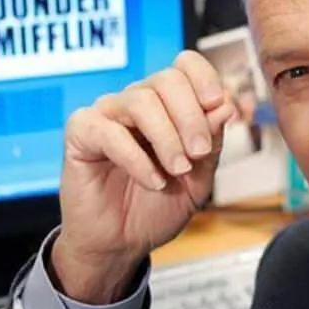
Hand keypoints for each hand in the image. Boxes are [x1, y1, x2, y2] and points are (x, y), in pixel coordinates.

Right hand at [51, 51, 234, 303]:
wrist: (123, 243)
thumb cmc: (158, 206)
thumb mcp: (199, 178)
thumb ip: (211, 142)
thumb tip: (226, 105)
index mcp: (168, 104)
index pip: (185, 66)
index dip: (204, 78)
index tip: (217, 105)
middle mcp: (137, 102)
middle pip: (166, 80)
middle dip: (191, 116)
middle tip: (198, 152)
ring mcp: (108, 114)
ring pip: (141, 101)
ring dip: (167, 138)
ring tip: (178, 170)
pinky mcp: (82, 133)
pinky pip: (109, 132)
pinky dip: (137, 158)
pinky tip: (153, 181)